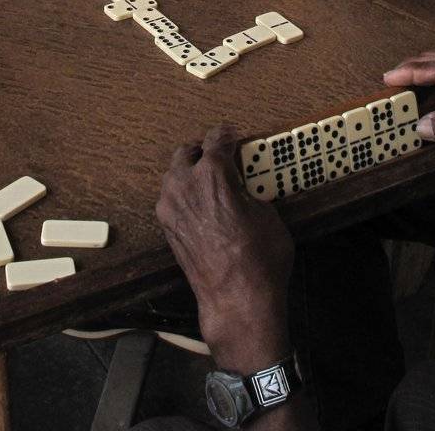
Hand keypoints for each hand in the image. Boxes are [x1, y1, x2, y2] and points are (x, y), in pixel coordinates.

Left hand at [156, 126, 293, 358]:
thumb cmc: (259, 259)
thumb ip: (249, 190)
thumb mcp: (267, 214)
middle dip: (203, 151)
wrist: (237, 299)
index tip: (233, 135)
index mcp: (212, 175)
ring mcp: (170, 208)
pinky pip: (172, 198)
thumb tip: (243, 185)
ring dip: (190, 172)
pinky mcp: (167, 228)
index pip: (216, 139)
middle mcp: (184, 186)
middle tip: (219, 155)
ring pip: (174, 175)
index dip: (227, 134)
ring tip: (210, 180)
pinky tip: (202, 203)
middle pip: (187, 153)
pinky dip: (185, 193)